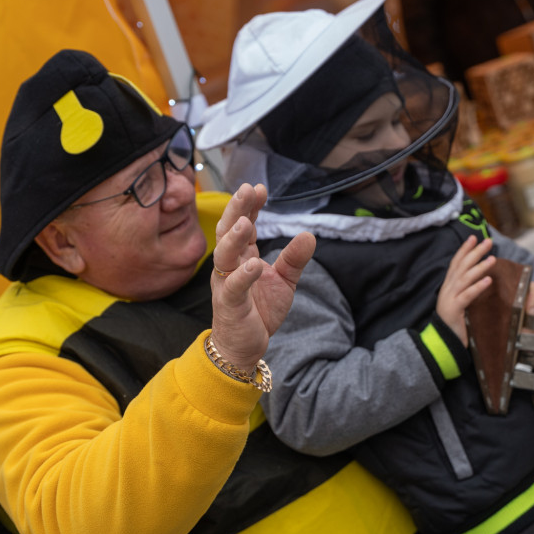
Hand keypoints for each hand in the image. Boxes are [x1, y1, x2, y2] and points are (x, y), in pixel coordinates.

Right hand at [209, 184, 315, 373]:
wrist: (245, 346)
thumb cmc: (259, 310)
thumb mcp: (284, 281)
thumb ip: (294, 259)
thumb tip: (309, 234)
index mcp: (242, 257)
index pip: (243, 224)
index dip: (250, 206)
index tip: (259, 188)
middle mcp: (230, 266)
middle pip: (228, 232)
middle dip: (236, 210)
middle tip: (246, 190)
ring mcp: (226, 284)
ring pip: (223, 256)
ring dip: (234, 239)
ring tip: (246, 223)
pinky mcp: (230, 306)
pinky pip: (233, 288)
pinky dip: (242, 276)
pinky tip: (254, 264)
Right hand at [436, 236, 495, 345]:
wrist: (441, 342)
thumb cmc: (453, 324)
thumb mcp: (459, 303)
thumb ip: (465, 290)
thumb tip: (480, 278)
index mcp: (448, 286)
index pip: (456, 263)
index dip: (464, 249)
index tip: (474, 237)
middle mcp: (447, 289)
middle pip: (461, 266)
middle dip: (474, 252)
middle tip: (488, 242)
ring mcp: (449, 299)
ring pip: (465, 278)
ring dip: (479, 267)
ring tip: (492, 259)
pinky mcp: (454, 310)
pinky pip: (467, 296)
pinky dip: (477, 287)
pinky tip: (488, 280)